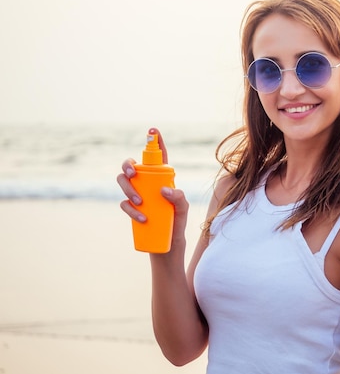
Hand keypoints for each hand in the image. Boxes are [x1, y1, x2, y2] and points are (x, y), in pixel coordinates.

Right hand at [116, 128, 188, 247]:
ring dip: (128, 188)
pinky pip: (124, 203)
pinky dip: (130, 209)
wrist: (168, 244)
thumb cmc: (177, 222)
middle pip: (132, 166)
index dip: (154, 142)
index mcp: (162, 177)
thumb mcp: (182, 209)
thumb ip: (179, 198)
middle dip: (128, 165)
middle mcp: (147, 183)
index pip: (158, 157)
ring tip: (140, 203)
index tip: (152, 130)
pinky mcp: (131, 208)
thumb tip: (164, 190)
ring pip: (123, 182)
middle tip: (132, 173)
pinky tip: (141, 218)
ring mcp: (137, 195)